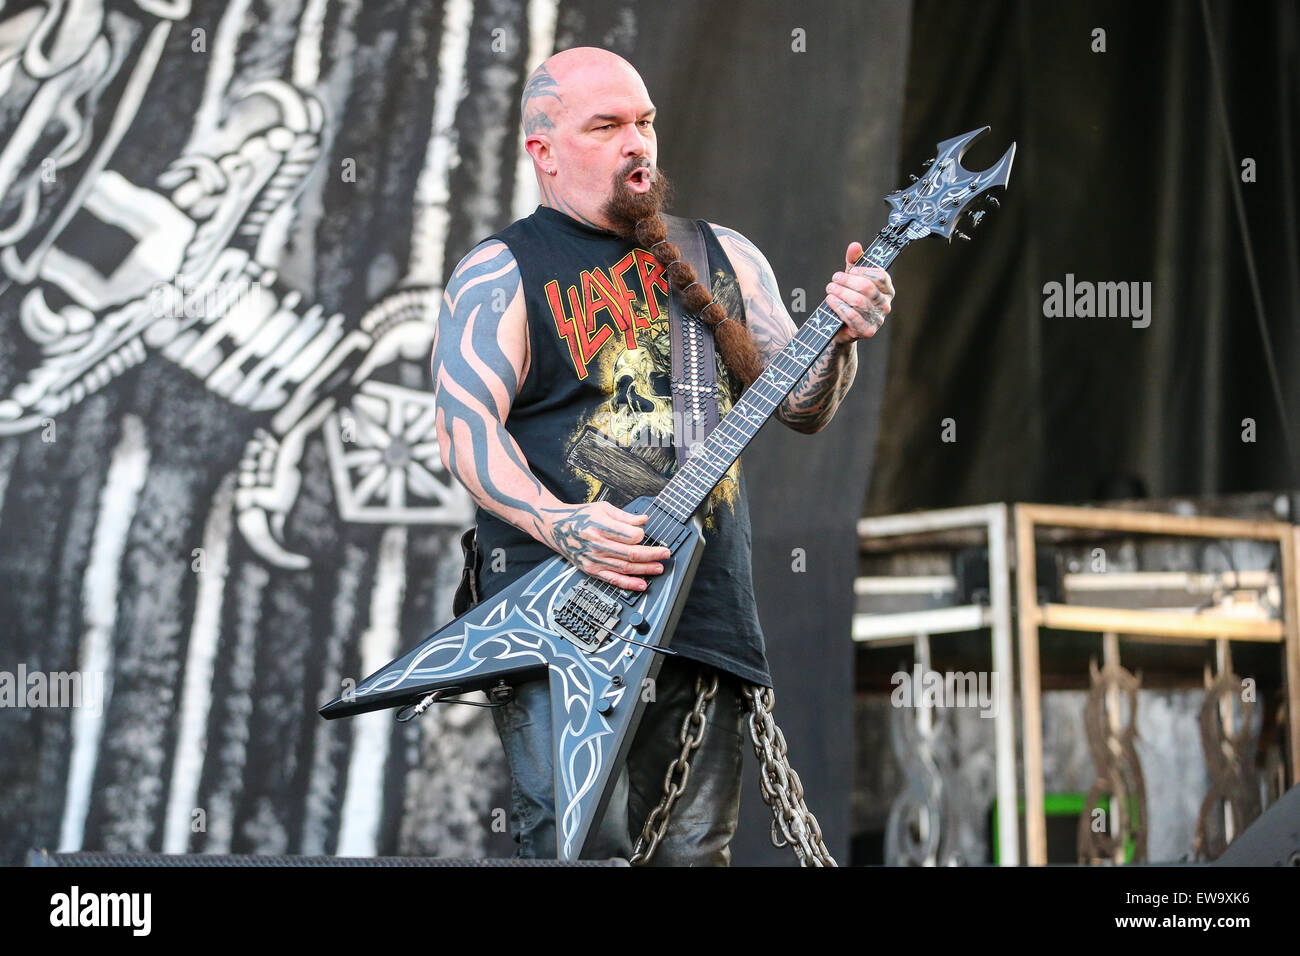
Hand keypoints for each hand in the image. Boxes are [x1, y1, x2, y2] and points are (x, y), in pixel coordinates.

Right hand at [541, 501, 672, 590]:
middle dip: (652, 555)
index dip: (642, 535)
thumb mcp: (602, 508)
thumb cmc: (580, 516)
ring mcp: (594, 559)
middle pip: (631, 553)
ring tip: (659, 568)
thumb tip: (644, 520)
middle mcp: (597, 545)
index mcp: (600, 526)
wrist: (556, 528)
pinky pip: (613, 579)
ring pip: (625, 567)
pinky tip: (641, 584)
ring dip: (645, 569)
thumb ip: (625, 516)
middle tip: (665, 554)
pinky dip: (629, 584)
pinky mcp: (591, 570)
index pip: (630, 535)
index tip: (645, 533)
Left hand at [826, 241, 893, 343]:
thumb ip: (854, 261)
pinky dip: (839, 307)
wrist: (840, 327)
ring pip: (858, 301)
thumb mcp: (851, 277)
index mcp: (887, 290)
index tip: (850, 270)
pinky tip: (830, 300)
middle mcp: (885, 305)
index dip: (864, 271)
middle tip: (834, 279)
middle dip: (847, 281)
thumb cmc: (848, 298)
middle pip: (867, 288)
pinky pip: (853, 317)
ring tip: (830, 289)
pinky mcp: (867, 331)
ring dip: (841, 293)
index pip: (881, 276)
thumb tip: (855, 246)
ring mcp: (877, 319)